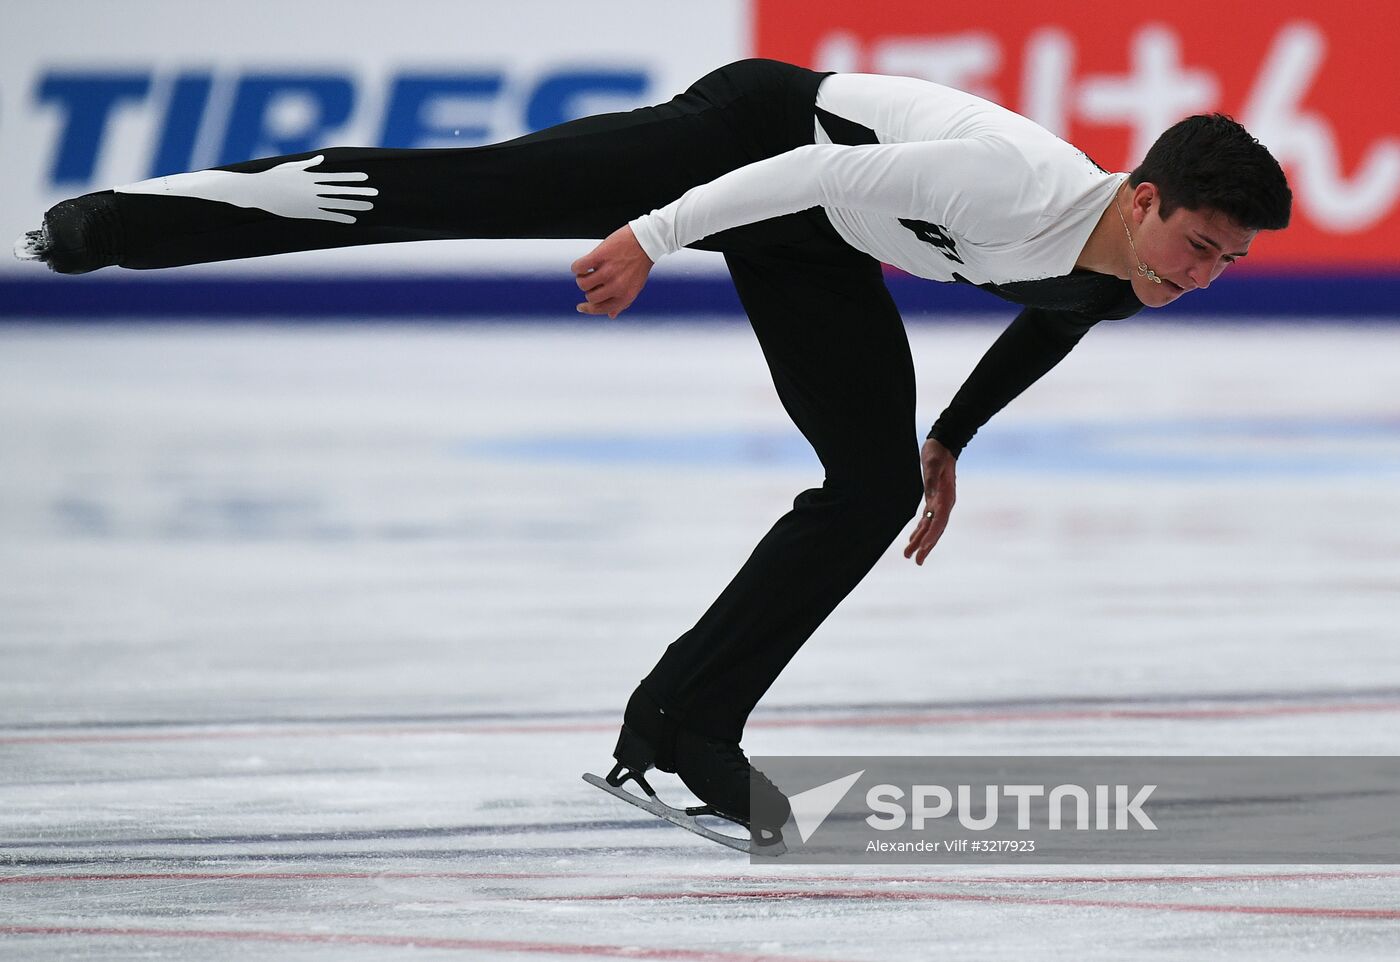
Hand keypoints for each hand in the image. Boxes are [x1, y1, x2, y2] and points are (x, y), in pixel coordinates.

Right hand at [571, 225, 652, 317]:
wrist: (646, 241)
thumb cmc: (640, 264)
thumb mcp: (635, 287)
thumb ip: (623, 302)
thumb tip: (611, 315)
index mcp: (625, 295)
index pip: (601, 309)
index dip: (588, 309)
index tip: (581, 307)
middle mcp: (617, 286)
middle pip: (590, 297)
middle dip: (589, 290)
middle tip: (593, 280)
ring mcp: (608, 271)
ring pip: (583, 283)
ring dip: (582, 278)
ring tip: (588, 271)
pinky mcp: (600, 257)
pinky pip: (579, 267)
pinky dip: (577, 267)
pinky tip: (582, 265)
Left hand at [903, 438, 956, 565]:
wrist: (943, 444)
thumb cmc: (938, 453)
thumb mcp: (933, 463)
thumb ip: (932, 478)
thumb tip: (930, 493)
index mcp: (946, 498)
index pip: (939, 522)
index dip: (931, 536)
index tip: (923, 548)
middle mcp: (945, 504)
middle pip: (936, 530)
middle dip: (926, 546)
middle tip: (916, 561)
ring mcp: (939, 503)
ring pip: (930, 527)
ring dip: (920, 541)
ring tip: (909, 555)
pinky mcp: (933, 500)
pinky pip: (927, 520)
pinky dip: (920, 530)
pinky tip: (912, 539)